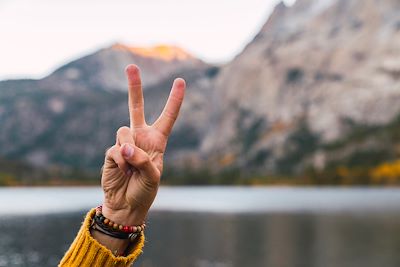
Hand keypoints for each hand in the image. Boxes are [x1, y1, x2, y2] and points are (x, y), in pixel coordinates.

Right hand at [101, 64, 184, 225]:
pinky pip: (115, 148)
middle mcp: (140, 137)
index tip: (180, 80)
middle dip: (134, 86)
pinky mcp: (111, 152)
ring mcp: (124, 143)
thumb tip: (124, 146)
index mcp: (157, 140)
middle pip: (136, 107)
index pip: (168, 116)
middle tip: (131, 66)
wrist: (126, 204)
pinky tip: (122, 171)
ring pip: (123, 131)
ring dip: (128, 150)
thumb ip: (141, 159)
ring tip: (131, 168)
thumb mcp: (153, 176)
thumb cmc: (145, 190)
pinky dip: (121, 161)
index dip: (174, 99)